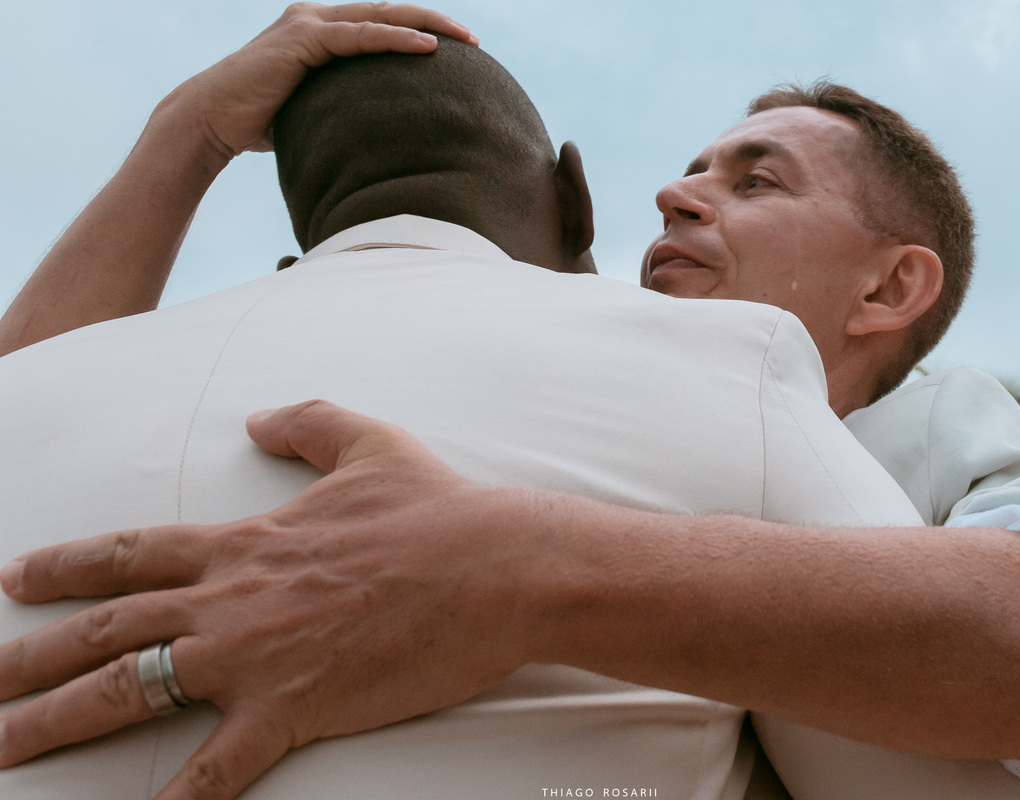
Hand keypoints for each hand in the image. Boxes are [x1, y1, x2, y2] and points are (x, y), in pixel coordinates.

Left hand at [0, 400, 531, 799]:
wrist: (496, 565)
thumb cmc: (439, 508)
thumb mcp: (371, 443)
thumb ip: (307, 421)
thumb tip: (260, 416)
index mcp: (247, 542)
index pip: (132, 552)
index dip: (67, 565)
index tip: (14, 578)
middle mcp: (232, 599)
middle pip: (104, 628)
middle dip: (25, 657)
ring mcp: (256, 655)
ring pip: (128, 692)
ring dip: (54, 724)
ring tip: (0, 750)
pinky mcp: (294, 707)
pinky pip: (215, 769)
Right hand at [163, 2, 477, 158]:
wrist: (212, 121)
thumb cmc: (260, 124)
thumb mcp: (313, 114)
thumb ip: (342, 112)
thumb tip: (375, 143)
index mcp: (321, 32)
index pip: (380, 25)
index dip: (419, 32)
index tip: (457, 50)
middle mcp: (316, 19)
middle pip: (388, 12)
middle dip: (434, 23)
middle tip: (474, 40)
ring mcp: (308, 23)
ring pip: (380, 17)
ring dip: (426, 26)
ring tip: (464, 40)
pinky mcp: (302, 38)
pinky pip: (360, 35)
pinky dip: (395, 39)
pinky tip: (427, 48)